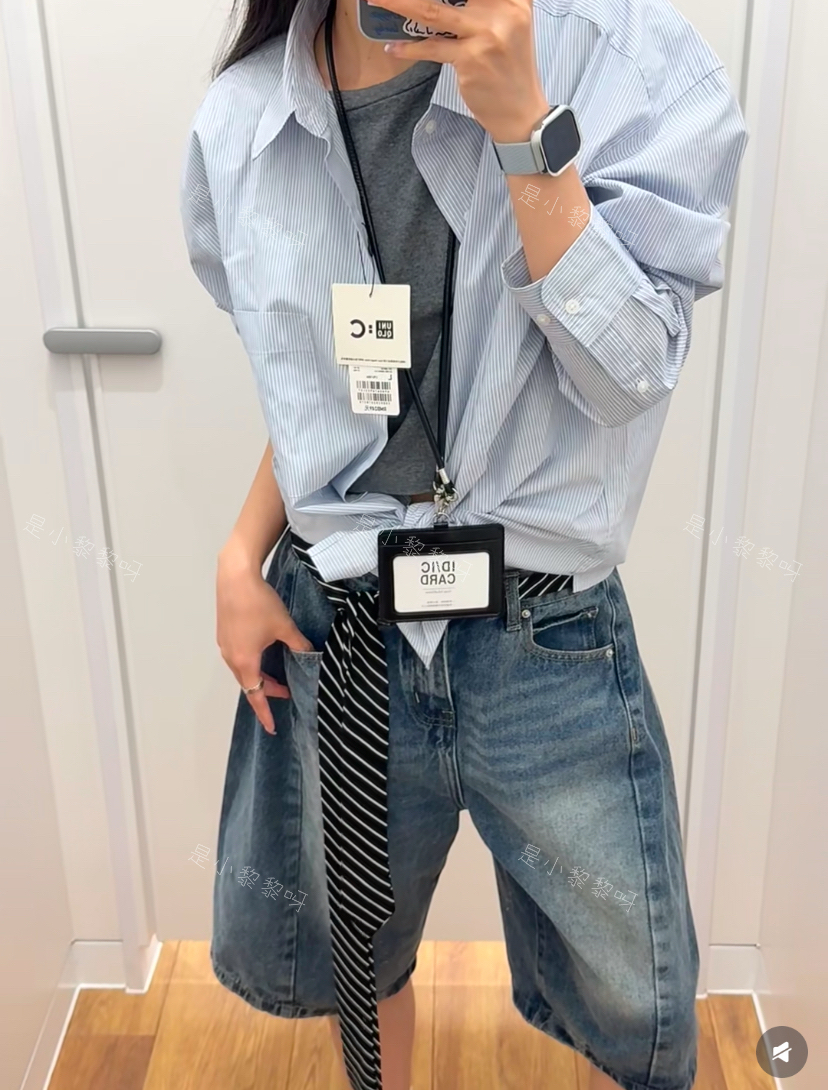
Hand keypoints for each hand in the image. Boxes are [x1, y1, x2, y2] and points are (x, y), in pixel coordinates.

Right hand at [216, 555, 314, 734]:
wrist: (235, 577)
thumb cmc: (259, 603)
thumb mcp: (285, 626)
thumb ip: (298, 644)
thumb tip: (310, 655)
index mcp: (245, 661)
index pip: (256, 695)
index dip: (265, 712)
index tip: (271, 726)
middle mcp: (231, 657)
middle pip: (248, 684)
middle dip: (266, 692)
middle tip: (286, 692)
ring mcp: (225, 646)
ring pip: (242, 670)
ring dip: (259, 677)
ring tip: (277, 675)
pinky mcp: (224, 634)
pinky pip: (238, 658)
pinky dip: (251, 664)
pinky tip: (263, 654)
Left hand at [369, 0, 548, 142]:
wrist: (521, 112)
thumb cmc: (510, 69)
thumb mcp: (509, 26)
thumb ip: (486, 6)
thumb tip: (449, 2)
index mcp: (514, 0)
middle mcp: (502, 12)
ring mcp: (485, 35)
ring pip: (433, 12)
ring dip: (400, 4)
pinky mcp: (470, 60)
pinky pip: (431, 48)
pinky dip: (409, 49)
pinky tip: (394, 48)